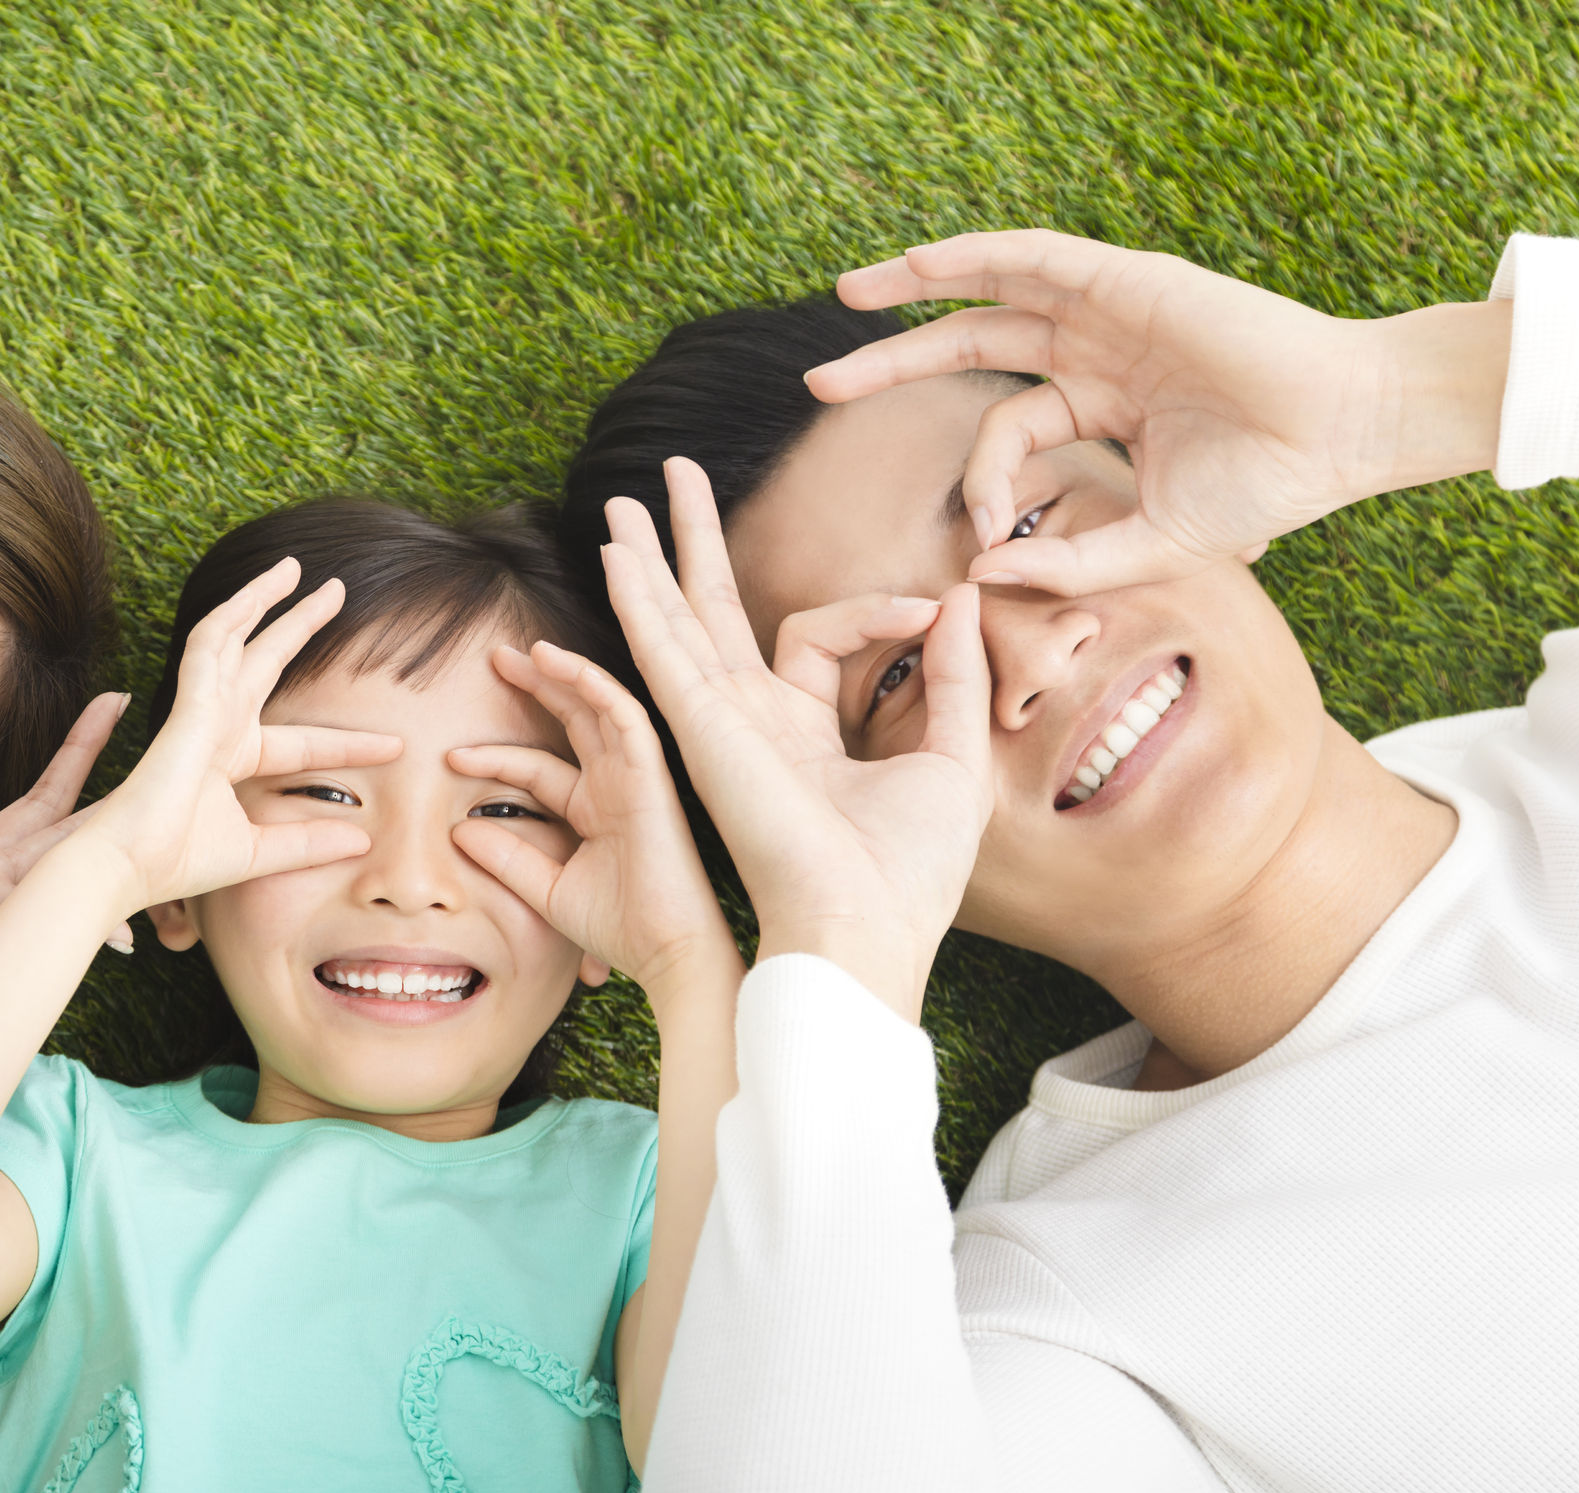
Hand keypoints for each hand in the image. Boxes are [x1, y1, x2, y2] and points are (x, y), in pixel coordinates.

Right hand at [74, 557, 401, 915]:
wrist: (127, 866)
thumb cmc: (178, 862)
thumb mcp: (261, 851)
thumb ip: (307, 843)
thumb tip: (363, 840)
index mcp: (231, 759)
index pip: (303, 742)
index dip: (349, 742)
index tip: (396, 744)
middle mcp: (217, 727)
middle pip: (266, 662)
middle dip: (299, 625)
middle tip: (336, 591)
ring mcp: (199, 711)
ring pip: (232, 637)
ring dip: (261, 600)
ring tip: (295, 567)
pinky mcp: (186, 706)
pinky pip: (209, 646)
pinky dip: (230, 617)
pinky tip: (258, 592)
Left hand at [449, 641, 737, 1006]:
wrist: (667, 952)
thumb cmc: (619, 927)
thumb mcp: (546, 889)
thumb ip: (507, 858)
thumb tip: (458, 830)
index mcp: (595, 810)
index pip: (539, 769)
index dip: (496, 758)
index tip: (450, 755)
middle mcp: (617, 785)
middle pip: (573, 721)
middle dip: (537, 687)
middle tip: (495, 657)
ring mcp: (637, 776)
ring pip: (599, 707)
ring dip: (564, 674)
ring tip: (524, 650)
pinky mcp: (653, 774)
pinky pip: (623, 715)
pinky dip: (593, 685)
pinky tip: (559, 663)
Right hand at [601, 459, 991, 1021]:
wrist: (865, 929)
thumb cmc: (910, 874)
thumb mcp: (953, 759)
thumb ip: (953, 677)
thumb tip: (962, 599)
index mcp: (802, 734)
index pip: (820, 633)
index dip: (878, 608)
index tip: (935, 608)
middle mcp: (749, 726)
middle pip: (713, 614)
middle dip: (694, 544)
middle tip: (674, 476)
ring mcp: (719, 727)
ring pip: (676, 623)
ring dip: (648, 558)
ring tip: (623, 500)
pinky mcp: (703, 730)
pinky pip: (663, 651)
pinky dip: (639, 602)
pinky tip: (616, 556)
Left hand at [811, 229, 1506, 594]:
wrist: (1343, 433)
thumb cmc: (1267, 485)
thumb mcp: (1150, 544)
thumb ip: (1068, 563)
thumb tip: (977, 575)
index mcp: (1104, 407)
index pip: (1008, 436)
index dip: (979, 483)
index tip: (979, 533)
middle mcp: (1098, 353)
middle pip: (973, 346)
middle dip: (893, 361)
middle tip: (821, 382)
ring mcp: (1110, 311)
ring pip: (990, 290)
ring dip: (914, 288)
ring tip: (846, 296)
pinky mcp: (1126, 280)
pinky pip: (1033, 258)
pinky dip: (974, 255)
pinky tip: (915, 263)